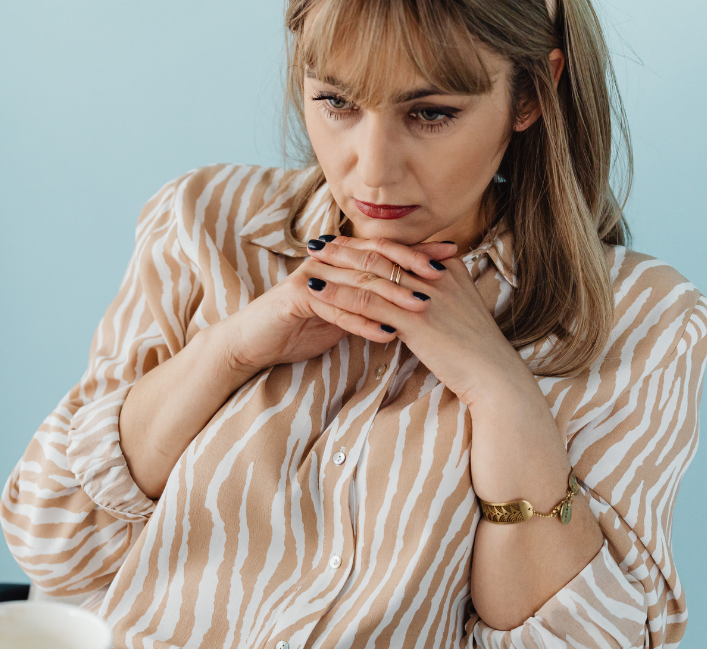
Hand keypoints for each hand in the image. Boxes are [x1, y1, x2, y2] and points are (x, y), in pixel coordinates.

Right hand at [217, 237, 457, 374]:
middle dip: (411, 268)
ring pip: (358, 283)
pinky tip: (386, 333)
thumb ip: (368, 300)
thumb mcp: (340, 311)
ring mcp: (310, 277)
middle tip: (443, 277)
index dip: (418, 251)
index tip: (452, 256)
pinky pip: (335, 309)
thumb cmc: (297, 327)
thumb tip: (408, 298)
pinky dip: (362, 322)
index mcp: (340, 259)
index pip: (385, 249)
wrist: (254, 342)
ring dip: (392, 297)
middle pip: (375, 259)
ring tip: (422, 308)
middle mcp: (327, 261)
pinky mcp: (296, 298)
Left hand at [303, 236, 529, 408]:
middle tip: (317, 243)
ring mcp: (425, 295)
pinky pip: (367, 303)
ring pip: (370, 274)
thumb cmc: (475, 348)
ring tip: (310, 261)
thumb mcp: (460, 309)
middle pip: (382, 255)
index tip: (343, 240)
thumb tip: (416, 290)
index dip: (368, 244)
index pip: (400, 250)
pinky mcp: (414, 320)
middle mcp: (436, 275)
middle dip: (347, 248)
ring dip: (336, 266)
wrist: (493, 374)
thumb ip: (440, 292)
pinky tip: (315, 293)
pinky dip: (337, 295)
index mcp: (447, 268)